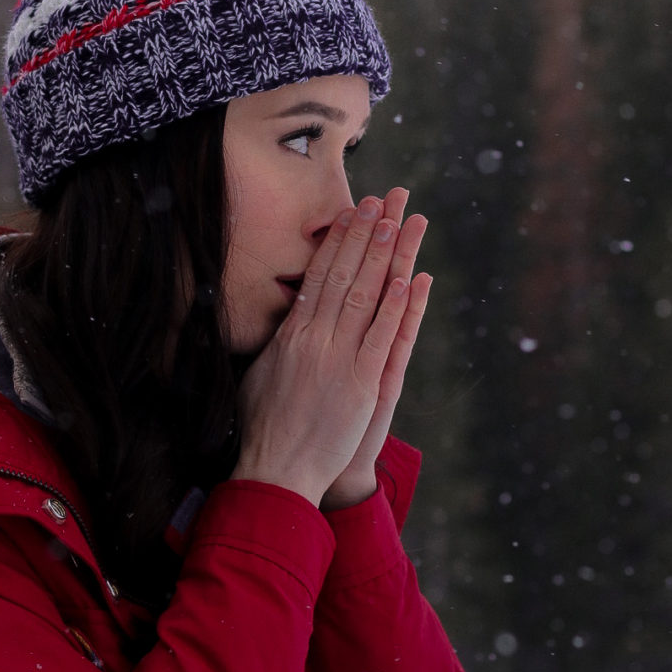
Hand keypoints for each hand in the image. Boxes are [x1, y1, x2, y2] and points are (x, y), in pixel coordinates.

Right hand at [232, 189, 430, 511]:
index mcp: (291, 335)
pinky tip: (411, 279)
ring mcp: (340, 361)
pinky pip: (384, 338)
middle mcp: (316, 340)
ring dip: (387, 256)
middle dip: (366, 234)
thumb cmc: (262, 428)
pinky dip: (398, 308)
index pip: (318, 276)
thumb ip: (277, 344)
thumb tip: (284, 319)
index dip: (338, 241)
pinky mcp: (363, 386)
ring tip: (402, 221)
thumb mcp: (260, 374)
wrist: (274, 471)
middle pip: (345, 275)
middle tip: (385, 199)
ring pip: (367, 297)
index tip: (351, 212)